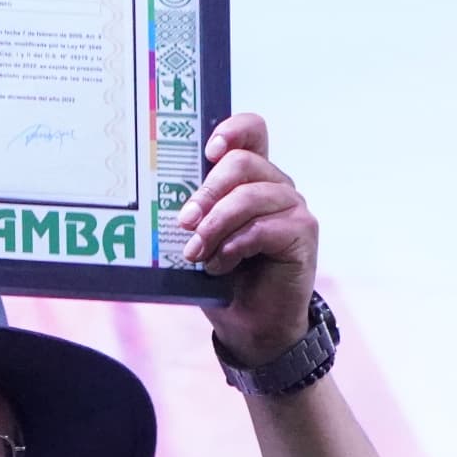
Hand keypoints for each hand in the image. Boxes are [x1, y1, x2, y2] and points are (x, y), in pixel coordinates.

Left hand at [174, 111, 318, 365]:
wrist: (252, 326)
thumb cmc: (224, 277)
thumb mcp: (201, 237)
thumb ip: (194, 211)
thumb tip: (154, 195)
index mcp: (252, 177)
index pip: (251, 131)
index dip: (231, 131)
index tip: (208, 151)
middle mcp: (276, 186)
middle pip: (243, 163)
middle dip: (207, 191)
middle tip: (184, 221)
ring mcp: (293, 208)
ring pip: (250, 196)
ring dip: (215, 225)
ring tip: (195, 252)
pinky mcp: (302, 233)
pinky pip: (263, 227)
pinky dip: (234, 246)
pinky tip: (219, 265)